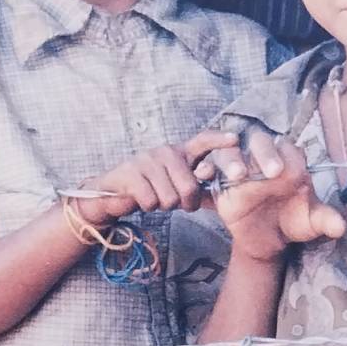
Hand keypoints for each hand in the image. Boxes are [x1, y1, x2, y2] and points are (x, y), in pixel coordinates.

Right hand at [70, 129, 237, 226]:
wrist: (111, 193)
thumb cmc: (150, 189)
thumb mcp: (173, 182)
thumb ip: (192, 182)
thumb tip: (210, 182)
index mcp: (178, 152)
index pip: (202, 141)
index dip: (219, 140)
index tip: (235, 139)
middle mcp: (164, 151)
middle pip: (189, 188)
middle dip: (184, 204)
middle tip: (173, 203)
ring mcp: (146, 160)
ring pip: (170, 199)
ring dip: (163, 206)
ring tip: (154, 197)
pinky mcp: (131, 173)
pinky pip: (151, 201)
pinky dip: (148, 207)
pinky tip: (141, 198)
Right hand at [197, 127, 345, 262]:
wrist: (270, 240)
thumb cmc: (294, 222)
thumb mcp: (312, 224)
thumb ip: (326, 221)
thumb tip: (340, 228)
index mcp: (290, 162)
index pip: (289, 150)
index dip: (289, 158)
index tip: (288, 174)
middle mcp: (264, 159)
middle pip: (261, 142)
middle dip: (265, 153)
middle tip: (272, 172)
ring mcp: (242, 168)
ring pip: (231, 151)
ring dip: (232, 158)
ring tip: (237, 174)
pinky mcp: (221, 182)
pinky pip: (210, 169)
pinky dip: (206, 169)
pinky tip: (204, 174)